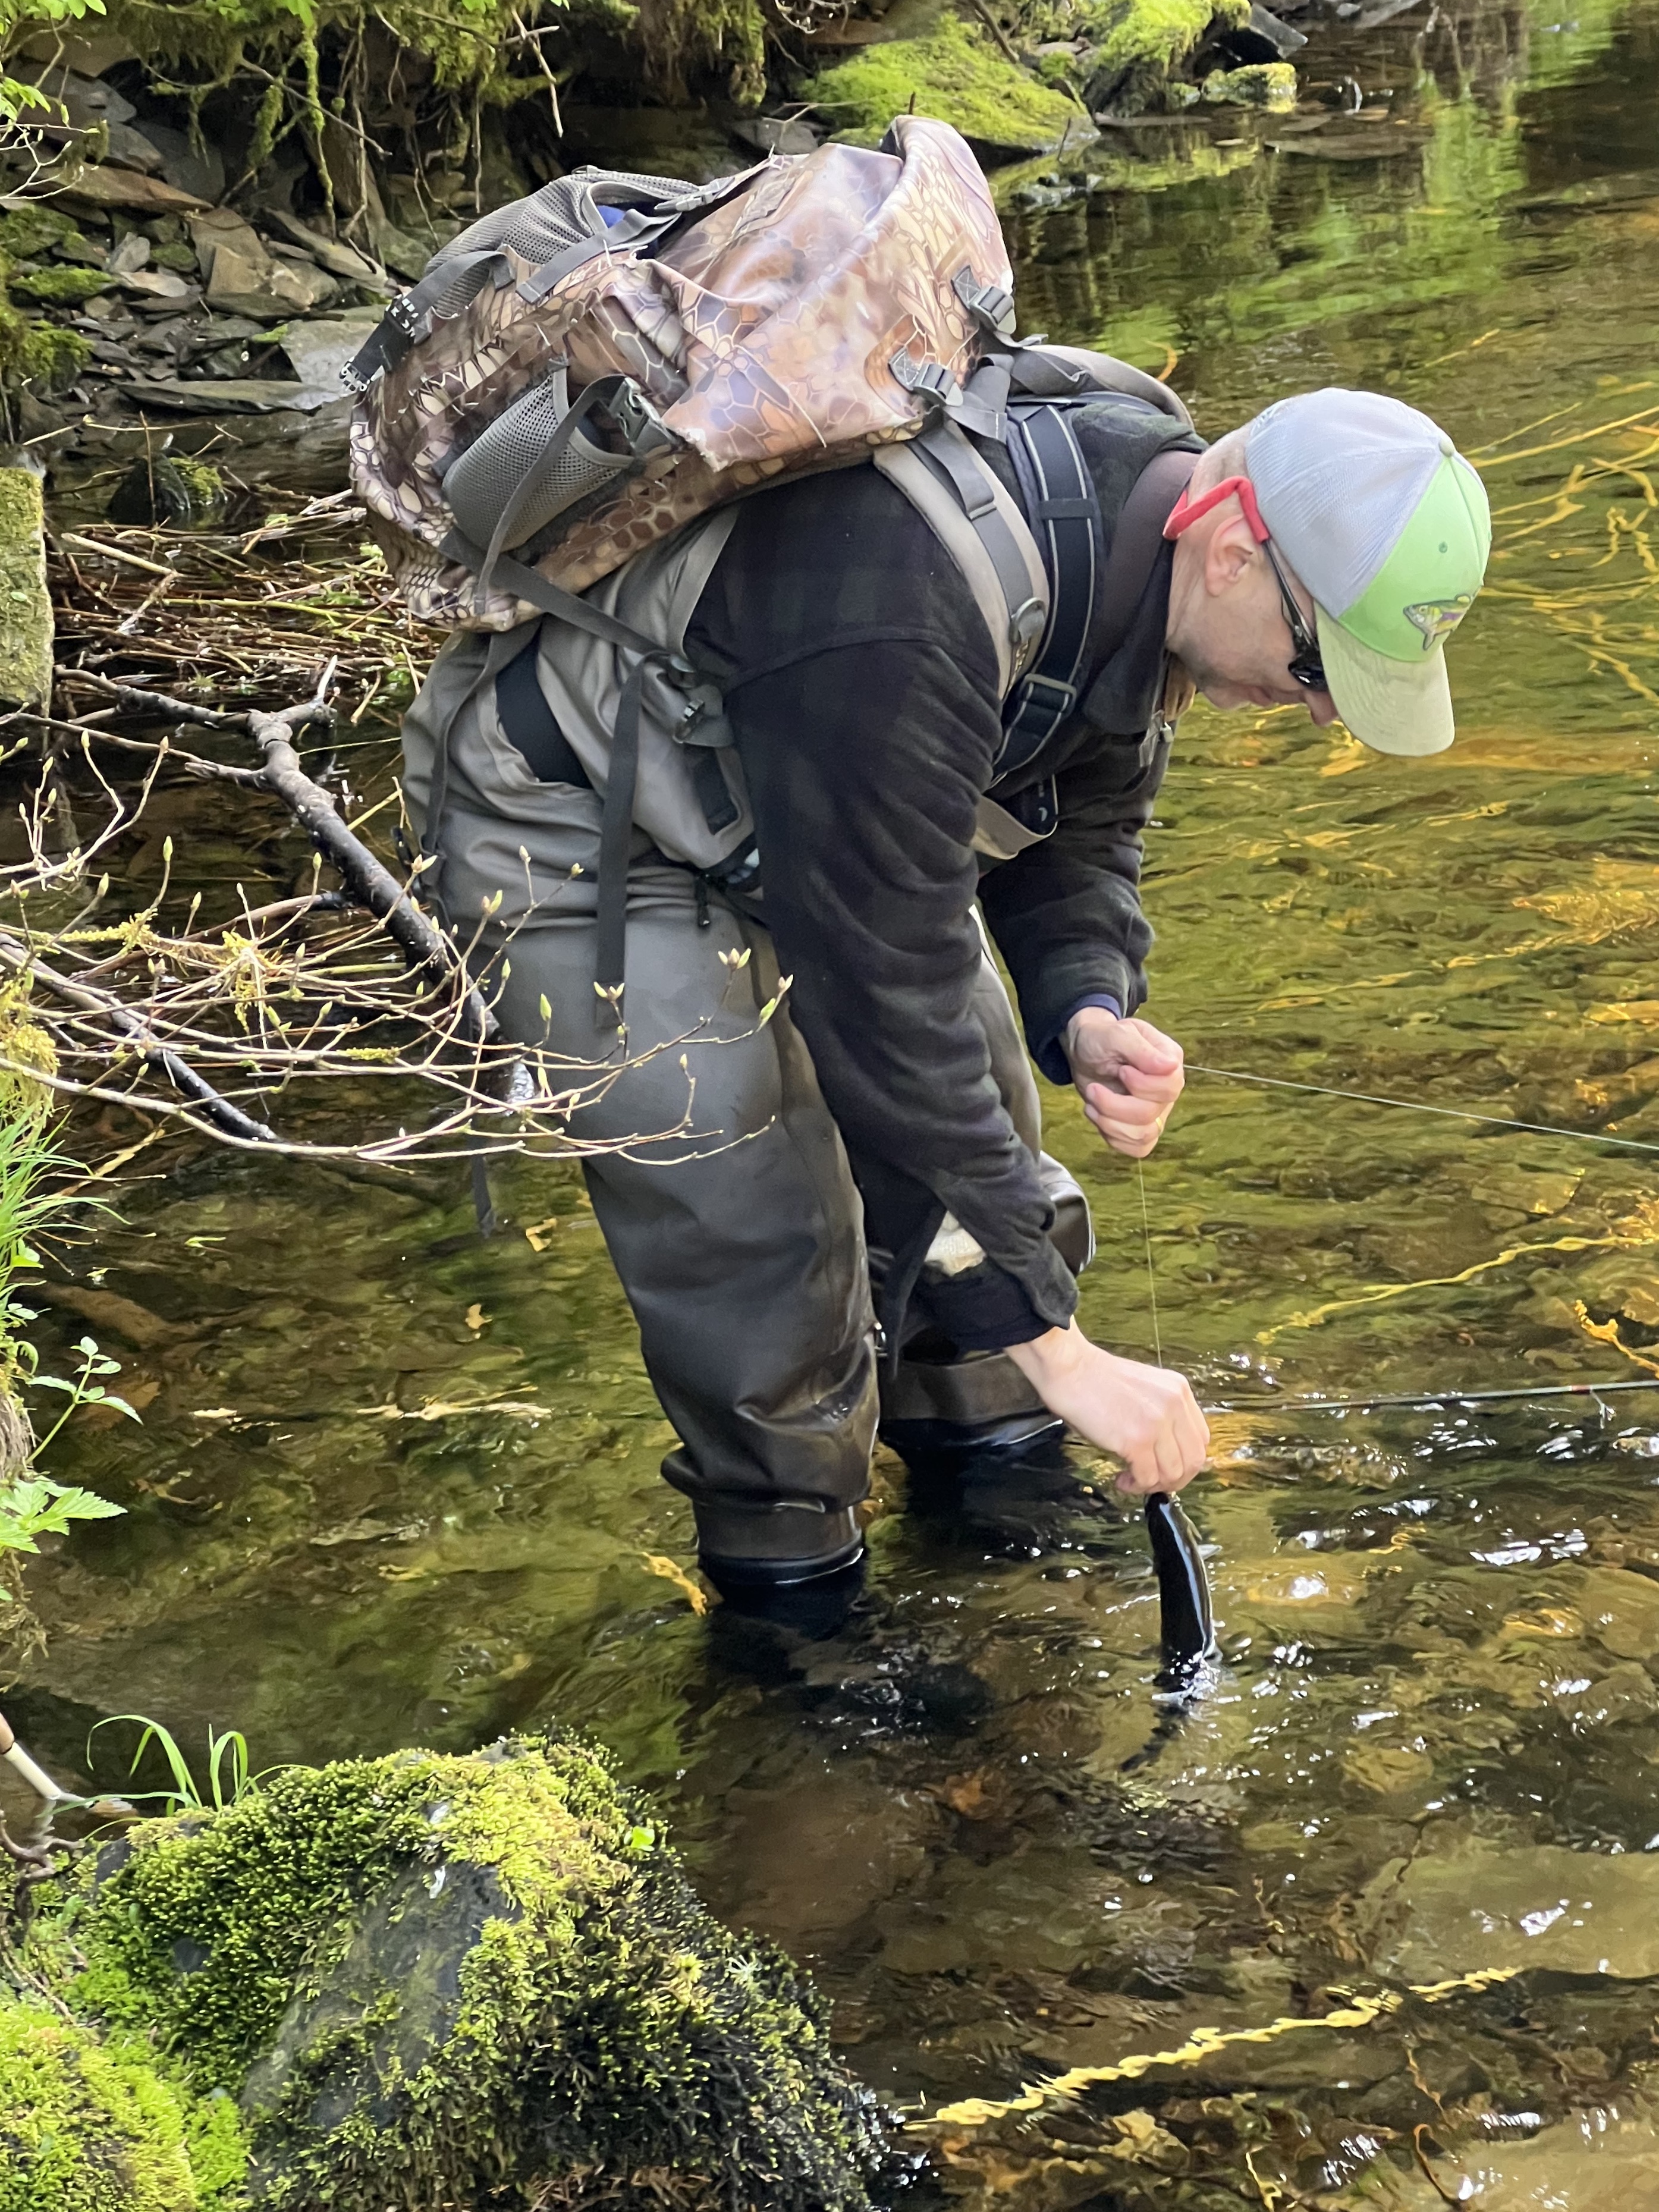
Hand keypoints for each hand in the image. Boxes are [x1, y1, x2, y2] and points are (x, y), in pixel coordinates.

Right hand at [1007, 1323, 1208, 1494]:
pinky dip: (1135, 1485)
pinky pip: (1147, 1478)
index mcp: (1179, 1391)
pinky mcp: (1136, 1440)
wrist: (1069, 1368)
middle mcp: (1174, 1405)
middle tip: (1152, 1481)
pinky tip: (1121, 1479)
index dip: (1186, 1461)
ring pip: (1172, 1473)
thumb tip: (1165, 1451)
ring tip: (1132, 1479)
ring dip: (1152, 1484)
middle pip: (1194, 1460)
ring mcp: (1156, 1423)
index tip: (1167, 1467)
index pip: (1201, 1439)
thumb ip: (1162, 1413)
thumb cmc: (1095, 1379)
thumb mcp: (1145, 1388)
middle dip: (1174, 1479)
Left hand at [1065, 1007, 1183, 1157]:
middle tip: (1093, 1089)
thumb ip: (1142, 1050)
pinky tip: (1099, 1117)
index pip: (1170, 1086)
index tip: (1121, 1071)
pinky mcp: (1142, 1128)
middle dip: (1113, 1105)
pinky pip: (1138, 1148)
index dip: (1142, 1085)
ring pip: (1143, 1135)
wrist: (1084, 1051)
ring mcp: (1157, 1111)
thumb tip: (1171, 1066)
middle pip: (1150, 1114)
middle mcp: (1167, 1090)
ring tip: (1092, 1103)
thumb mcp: (1117, 1034)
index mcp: (1170, 1061)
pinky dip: (1114, 1137)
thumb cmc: (1102, 1038)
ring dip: (1108, 1123)